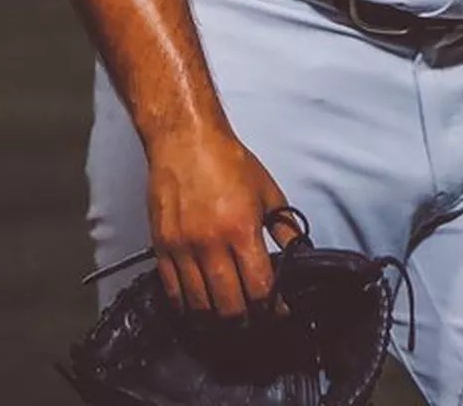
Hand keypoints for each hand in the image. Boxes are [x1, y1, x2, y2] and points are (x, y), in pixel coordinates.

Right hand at [142, 123, 299, 318]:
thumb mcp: (268, 191)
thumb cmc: (226, 160)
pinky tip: (197, 308)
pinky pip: (172, 289)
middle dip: (246, 321)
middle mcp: (211, 243)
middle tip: (254, 322)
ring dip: (216, 319)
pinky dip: (186, 305)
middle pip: (230, 305)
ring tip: (227, 321)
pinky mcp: (162, 246)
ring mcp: (184, 247)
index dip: (272, 308)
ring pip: (200, 304)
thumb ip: (285, 226)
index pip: (260, 287)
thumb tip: (300, 251)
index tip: (277, 311)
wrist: (185, 140)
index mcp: (242, 229)